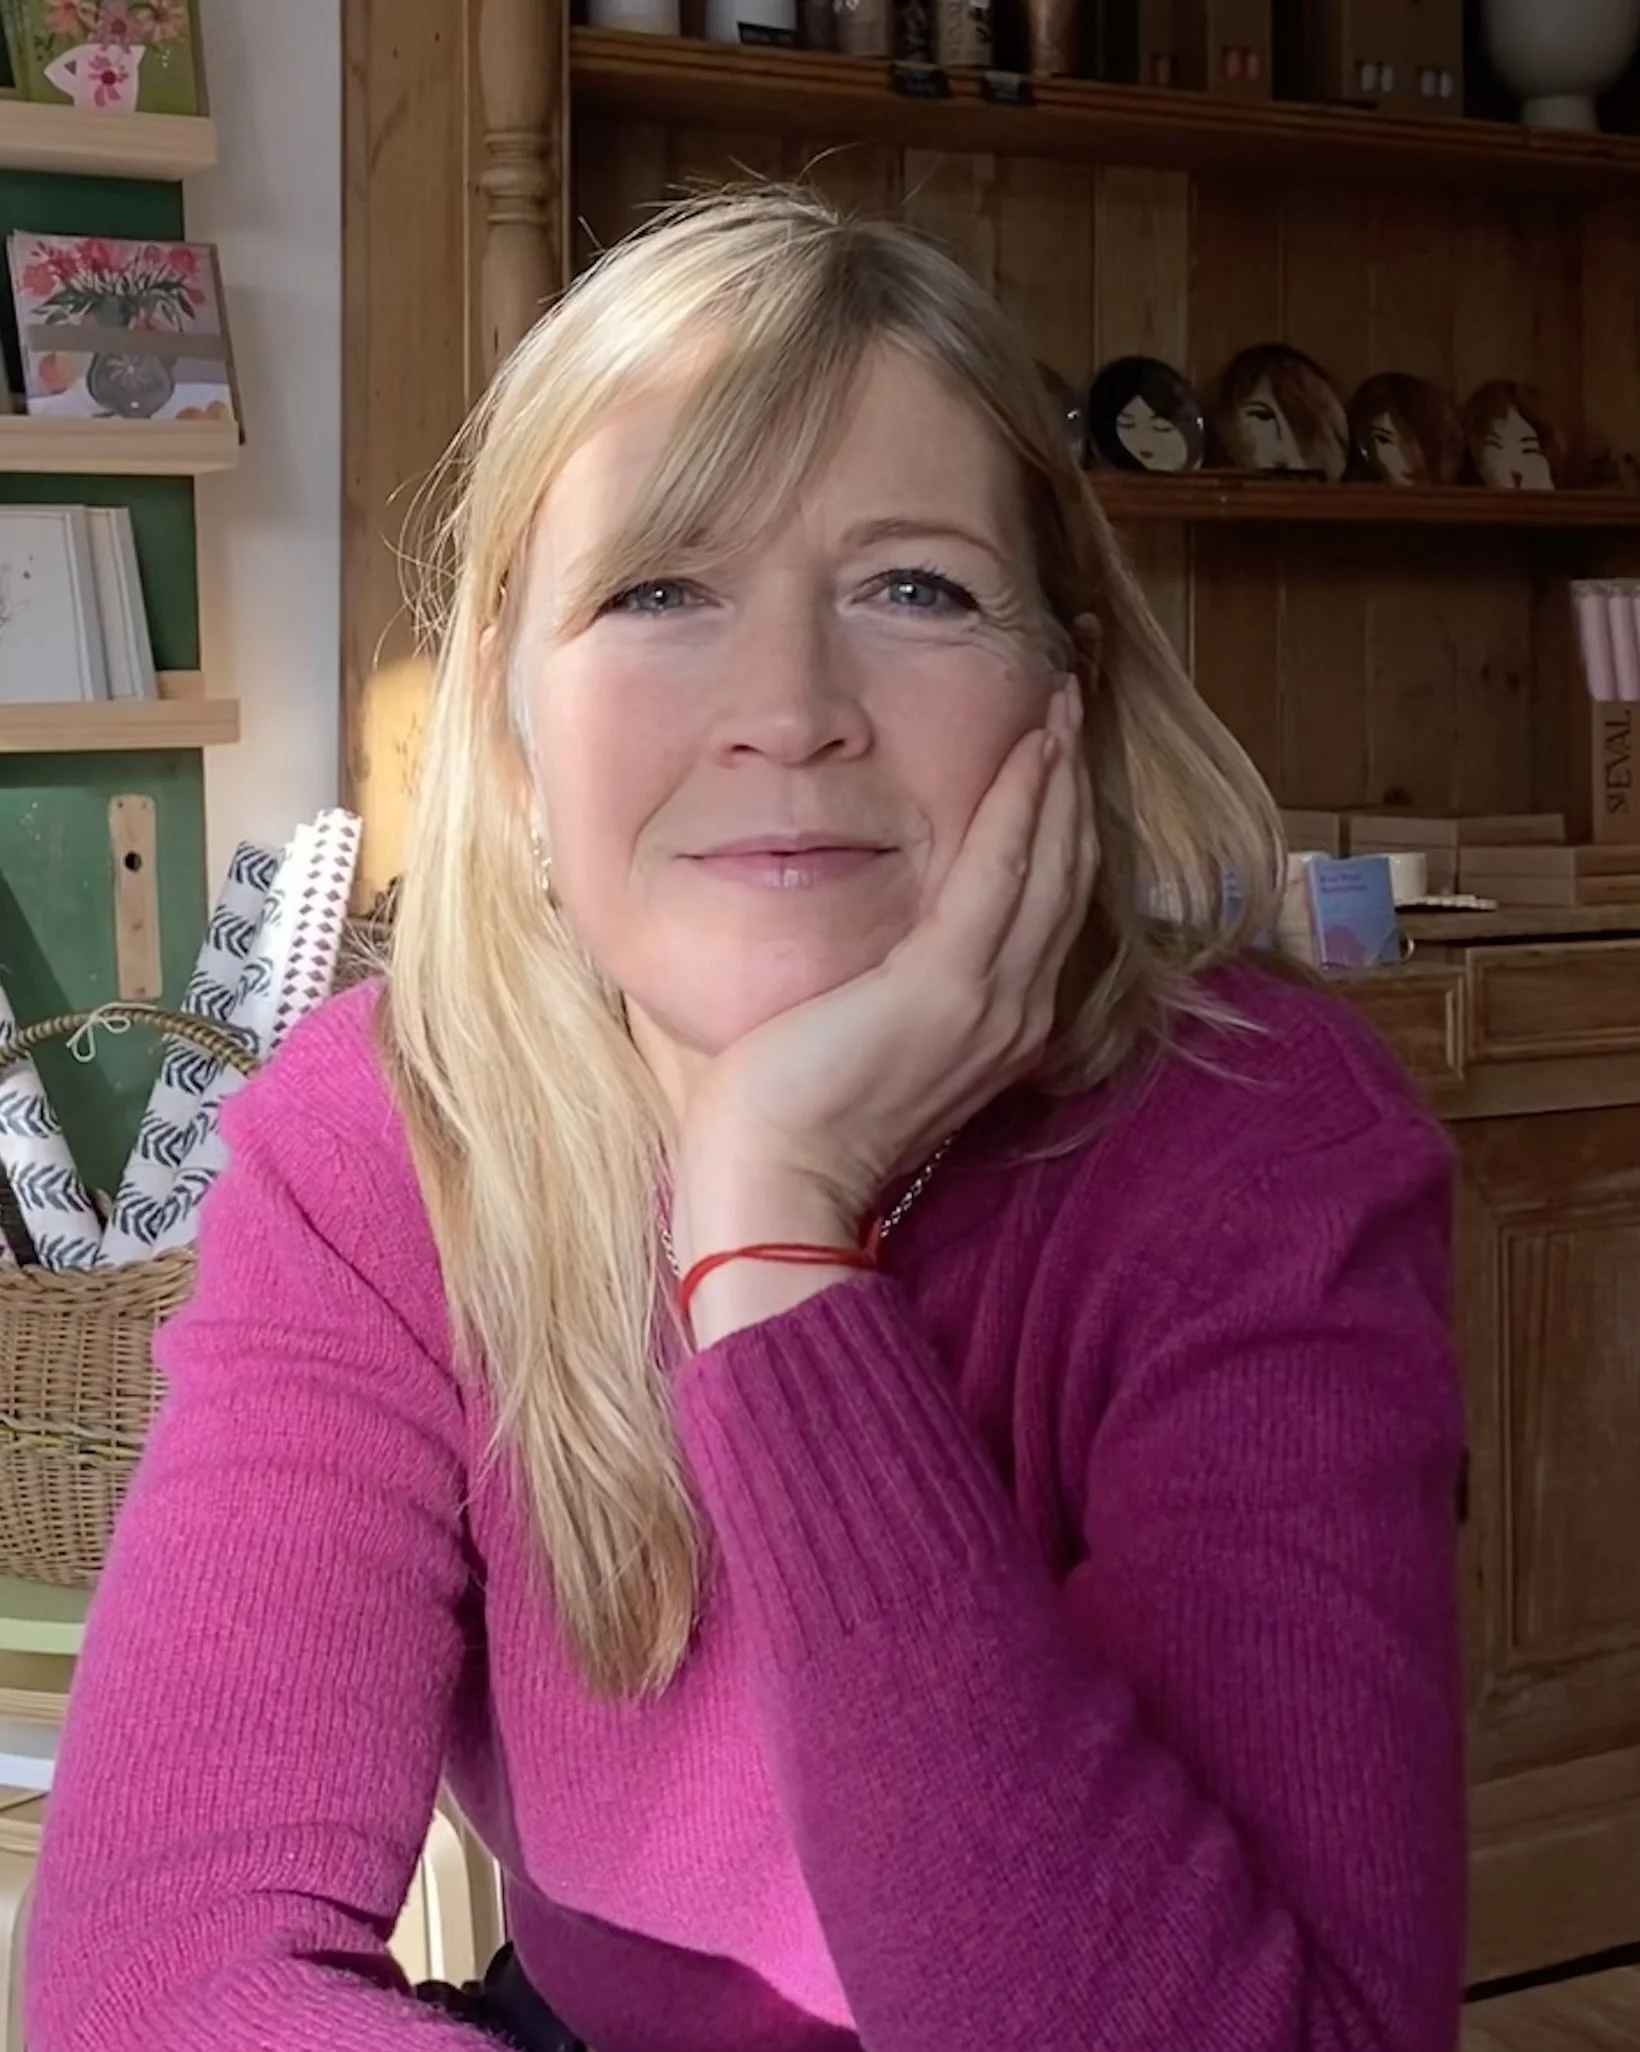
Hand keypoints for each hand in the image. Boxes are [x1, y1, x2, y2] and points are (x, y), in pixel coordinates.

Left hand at [672, 680, 1094, 1338]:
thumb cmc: (792, 1124)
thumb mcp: (864, 1044)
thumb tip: (870, 944)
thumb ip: (890, 991)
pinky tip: (1032, 750)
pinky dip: (1022, 805)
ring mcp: (990, 1002)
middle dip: (1072, 783)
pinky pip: (1001, 873)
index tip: (1053, 756)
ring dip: (1058, 775)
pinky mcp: (945, 987)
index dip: (1057, 827)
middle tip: (1071, 703)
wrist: (772, 1191)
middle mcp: (1017, 1015)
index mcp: (999, 1030)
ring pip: (1047, 864)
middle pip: (1064, 875)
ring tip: (1062, 702)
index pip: (1045, 908)